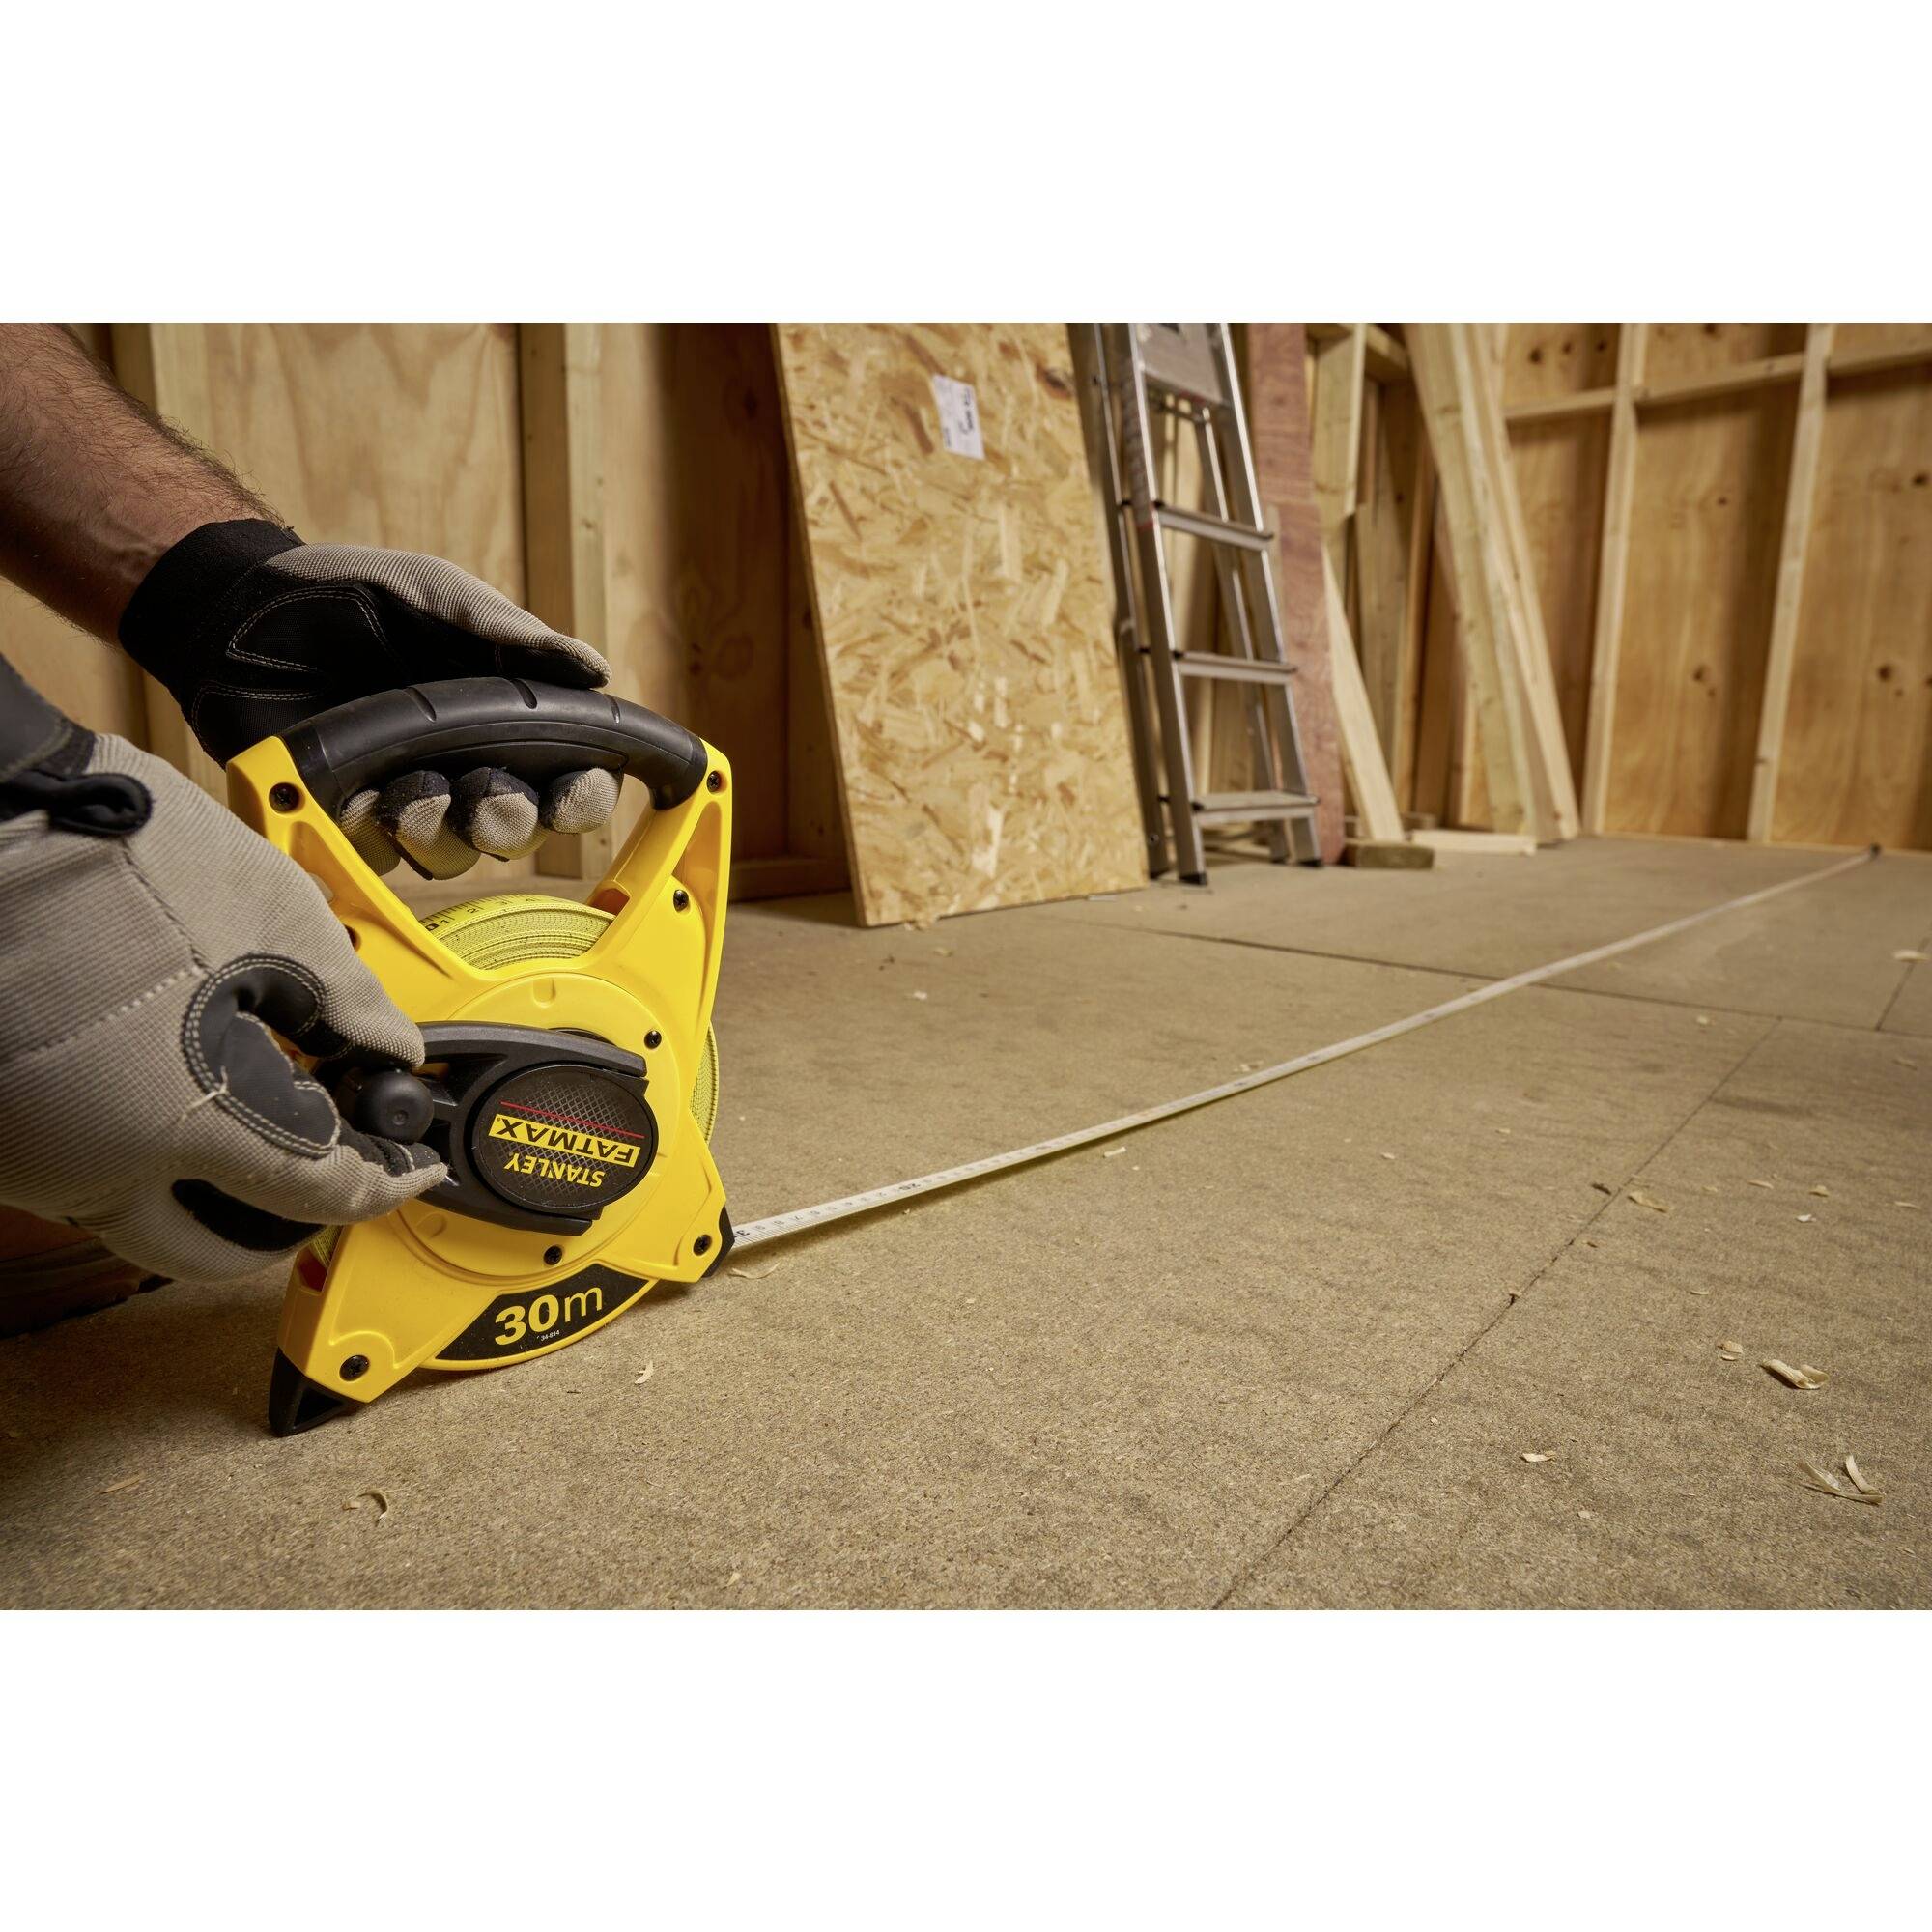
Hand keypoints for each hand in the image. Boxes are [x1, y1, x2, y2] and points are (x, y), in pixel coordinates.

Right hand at [0, 716, 445, 1281]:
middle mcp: (90, 1168)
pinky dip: (145, 1144)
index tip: (412, 1169)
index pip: (315, 1194)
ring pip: (139, 1211)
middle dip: (282, 1214)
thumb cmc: (118, 853)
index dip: (383, 1184)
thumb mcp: (280, 921)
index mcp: (179, 1126)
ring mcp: (27, 1154)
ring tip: (266, 1106)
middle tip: (331, 1163)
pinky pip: (83, 1165)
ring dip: (209, 1178)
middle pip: (212, 1246)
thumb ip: (353, 1005)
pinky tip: (184, 1081)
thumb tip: (389, 1049)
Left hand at [119, 519, 618, 878]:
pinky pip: (375, 855)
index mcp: (500, 718)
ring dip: (439, 826)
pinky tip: (356, 791)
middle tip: (484, 796)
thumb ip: (509, 633)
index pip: (568, 776)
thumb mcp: (436, 594)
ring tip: (409, 786)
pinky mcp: (344, 817)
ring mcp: (405, 795)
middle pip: (517, 829)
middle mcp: (464, 765)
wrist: (235, 608)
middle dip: (509, 821)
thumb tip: (597, 669)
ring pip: (451, 853)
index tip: (571, 791)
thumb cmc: (345, 592)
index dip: (582, 795)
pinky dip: (372, 829)